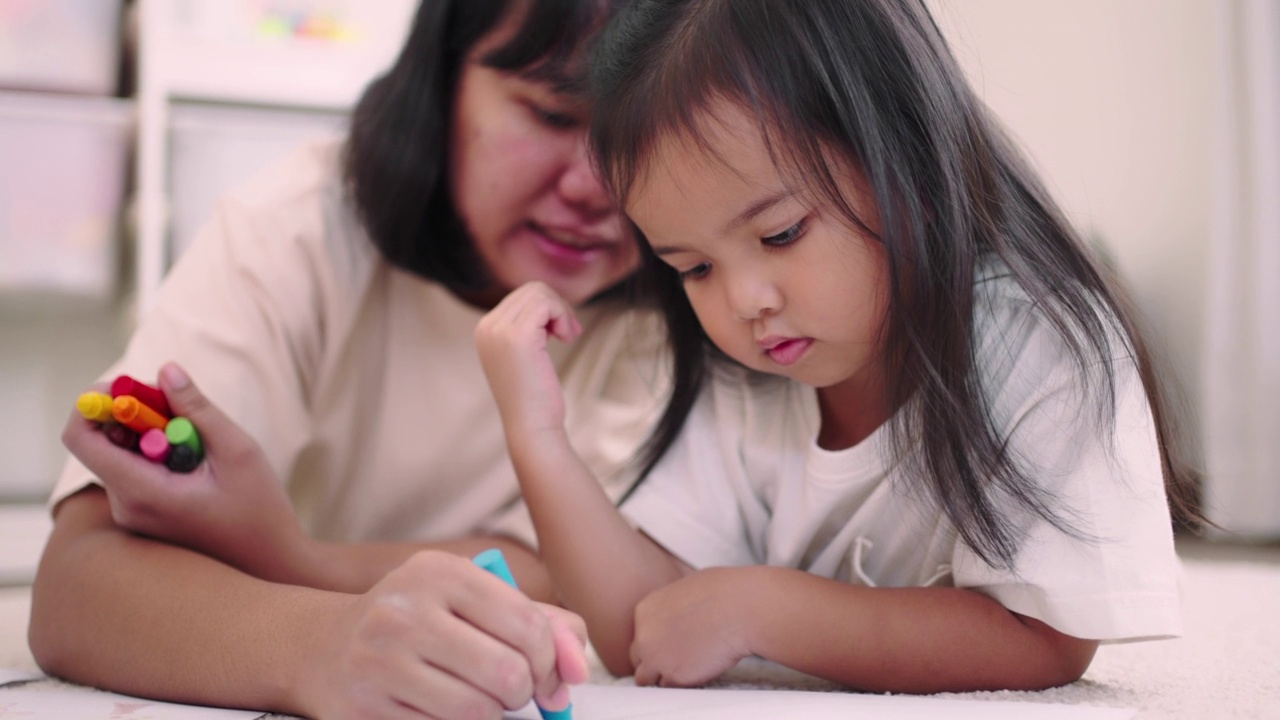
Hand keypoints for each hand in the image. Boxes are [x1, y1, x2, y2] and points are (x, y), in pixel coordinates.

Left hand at [61, 362, 310, 583]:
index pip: (82, 438)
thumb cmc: (261, 512)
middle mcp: (126, 507)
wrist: (271, 563)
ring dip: (151, 431)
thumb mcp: (238, 452)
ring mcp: (133, 515)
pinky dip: (158, 451)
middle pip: (104, 441)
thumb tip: (165, 370)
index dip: (97, 402)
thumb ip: (199, 409)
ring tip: (198, 436)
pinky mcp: (144, 516)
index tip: (133, 385)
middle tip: (176, 401)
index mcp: (142, 492)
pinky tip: (197, 458)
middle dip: (134, 411)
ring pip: (122, 454)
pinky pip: (136, 471)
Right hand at [296, 551, 587, 719]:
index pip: (529, 625)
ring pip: (477, 712)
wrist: (324, 646)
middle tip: (510, 692)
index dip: (550, 662)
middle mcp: (405, 609)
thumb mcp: (474, 601)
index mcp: (440, 572)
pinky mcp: (363, 707)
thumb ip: (543, 624)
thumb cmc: (419, 622)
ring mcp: (379, 660)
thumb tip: (577, 671)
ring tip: (476, 699)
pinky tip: (439, 710)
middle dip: (522, 693)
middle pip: (508, 673)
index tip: (544, 676)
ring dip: (490, 715)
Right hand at [475, 281, 581, 438]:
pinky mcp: (517, 335)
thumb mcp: (525, 354)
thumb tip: (548, 300)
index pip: (521, 296)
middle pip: (531, 290)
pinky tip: (565, 338)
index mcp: (485, 330)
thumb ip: (528, 327)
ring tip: (567, 336)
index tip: (561, 331)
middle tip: (569, 333)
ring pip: (539, 293)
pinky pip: (546, 303)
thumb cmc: (534, 397)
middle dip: (557, 307)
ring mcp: (499, 330)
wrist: (531, 427)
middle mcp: (486, 327)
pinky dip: (563, 315)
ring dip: (562, 312)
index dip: (548, 308)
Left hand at [630, 568, 753, 686]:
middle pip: (638, 657)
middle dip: (654, 659)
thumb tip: (674, 620)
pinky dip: (681, 682)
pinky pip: (669, 687)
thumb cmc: (723, 592)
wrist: (742, 608)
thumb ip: (669, 609)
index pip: (640, 634)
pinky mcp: (675, 676)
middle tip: (678, 656)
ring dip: (663, 674)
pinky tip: (698, 669)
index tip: (672, 642)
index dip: (656, 640)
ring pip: (647, 677)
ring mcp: (656, 658)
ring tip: (687, 666)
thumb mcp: (683, 590)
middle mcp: (644, 635)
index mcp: (645, 611)